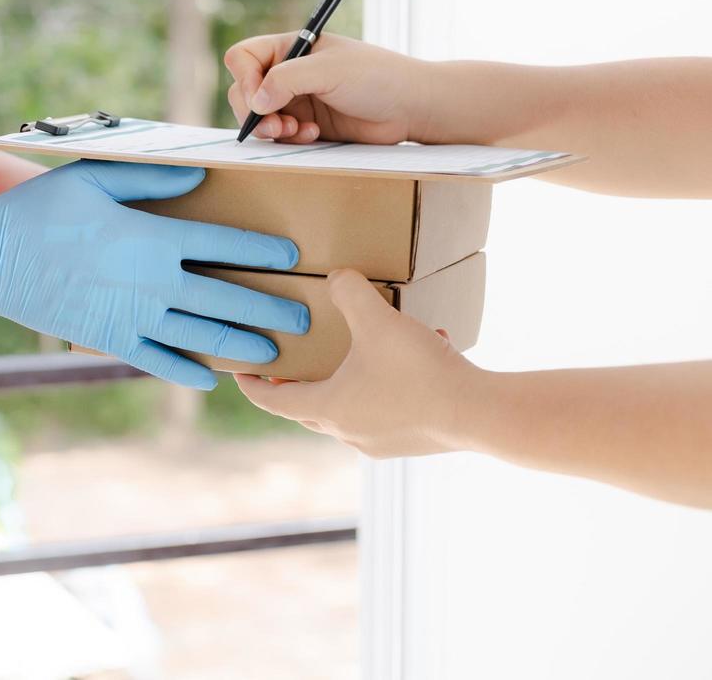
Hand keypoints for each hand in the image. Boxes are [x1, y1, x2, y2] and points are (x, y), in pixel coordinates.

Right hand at [0, 160, 310, 390]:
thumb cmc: (41, 209)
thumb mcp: (94, 178)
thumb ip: (150, 178)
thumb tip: (198, 178)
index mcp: (153, 238)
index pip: (224, 244)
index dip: (263, 250)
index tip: (293, 257)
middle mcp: (152, 283)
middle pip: (226, 299)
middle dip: (270, 310)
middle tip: (304, 319)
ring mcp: (132, 318)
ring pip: (200, 337)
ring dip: (240, 346)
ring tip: (273, 355)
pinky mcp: (109, 340)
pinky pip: (157, 362)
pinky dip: (186, 372)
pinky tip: (209, 380)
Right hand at [223, 34, 431, 144]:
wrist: (410, 106)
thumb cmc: (376, 76)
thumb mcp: (328, 70)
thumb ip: (286, 80)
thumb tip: (256, 102)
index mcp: (290, 48)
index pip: (243, 58)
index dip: (245, 78)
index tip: (261, 98)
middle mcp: (288, 72)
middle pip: (244, 91)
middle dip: (254, 112)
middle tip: (276, 126)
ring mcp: (296, 100)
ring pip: (258, 117)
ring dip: (271, 128)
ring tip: (295, 132)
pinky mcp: (306, 124)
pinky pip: (280, 136)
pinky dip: (289, 139)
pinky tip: (313, 135)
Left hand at [234, 269, 482, 456]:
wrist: (481, 414)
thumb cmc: (418, 372)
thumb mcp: (377, 320)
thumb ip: (349, 292)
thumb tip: (338, 278)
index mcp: (328, 409)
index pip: (273, 401)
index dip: (252, 385)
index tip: (239, 373)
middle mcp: (349, 433)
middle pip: (309, 409)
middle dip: (298, 385)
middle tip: (291, 362)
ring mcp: (382, 442)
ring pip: (352, 409)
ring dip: (350, 381)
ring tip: (364, 348)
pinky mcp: (414, 442)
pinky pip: (389, 410)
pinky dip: (390, 385)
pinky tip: (418, 353)